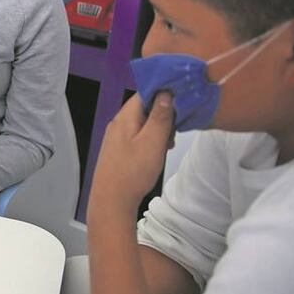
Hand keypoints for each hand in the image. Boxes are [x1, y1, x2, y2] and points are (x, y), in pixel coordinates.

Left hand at [89, 92, 174, 214]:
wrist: (112, 200)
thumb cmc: (133, 171)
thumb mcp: (153, 141)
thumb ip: (160, 117)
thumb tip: (165, 93)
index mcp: (124, 118)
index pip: (144, 93)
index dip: (163, 93)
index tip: (181, 100)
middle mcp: (117, 124)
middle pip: (143, 108)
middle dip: (163, 114)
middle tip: (175, 129)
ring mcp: (116, 137)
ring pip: (142, 123)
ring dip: (158, 129)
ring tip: (168, 143)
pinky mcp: (118, 150)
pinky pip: (137, 136)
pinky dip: (150, 139)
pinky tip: (158, 152)